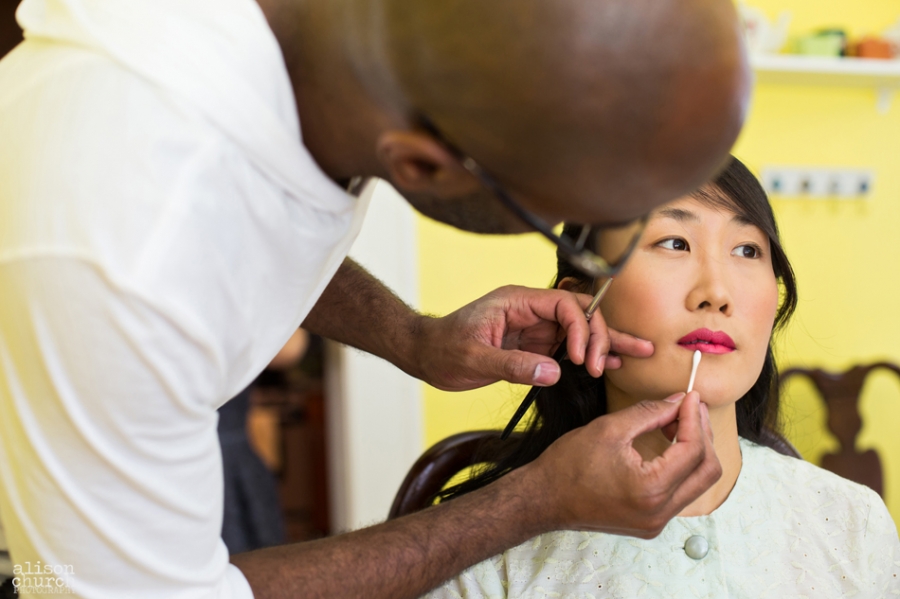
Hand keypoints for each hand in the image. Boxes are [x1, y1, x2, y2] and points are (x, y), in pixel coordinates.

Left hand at [413, 285, 652, 390]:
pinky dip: (591, 355)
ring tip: (642, 351)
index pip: (564, 305)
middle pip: (580, 315)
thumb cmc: (441, 348)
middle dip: (599, 337)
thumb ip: (512, 364)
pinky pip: (569, 348)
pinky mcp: (534, 346)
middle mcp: (531, 311)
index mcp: (517, 301)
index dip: (580, 329)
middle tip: (604, 366)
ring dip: (608, 342)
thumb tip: (554, 372)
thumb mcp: (472, 358)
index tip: (581, 359)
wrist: (424, 355)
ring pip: (580, 330)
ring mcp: (534, 328)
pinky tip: (614, 363)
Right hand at [519, 391, 720, 537]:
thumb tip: (680, 402)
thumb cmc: (568, 465)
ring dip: (694, 451)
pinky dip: (681, 467)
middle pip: (707, 471)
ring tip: (679, 423)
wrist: (543, 498)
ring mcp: (656, 522)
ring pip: (697, 484)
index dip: (694, 418)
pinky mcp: (650, 523)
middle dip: (703, 435)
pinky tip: (668, 445)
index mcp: (651, 490)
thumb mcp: (610, 429)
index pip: (693, 450)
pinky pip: (680, 493)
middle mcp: (659, 513)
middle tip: (691, 408)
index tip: (690, 397)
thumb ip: (650, 413)